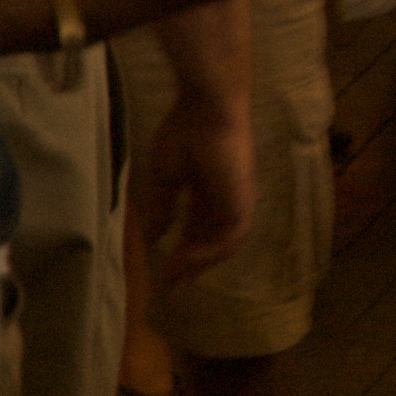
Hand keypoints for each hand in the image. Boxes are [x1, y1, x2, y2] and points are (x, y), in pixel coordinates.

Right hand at [136, 69, 255, 277]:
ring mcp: (238, 201)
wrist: (205, 109)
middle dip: (190, 265)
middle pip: (210, 241)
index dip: (181, 251)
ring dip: (199, 263)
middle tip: (169, 286)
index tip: (162, 272)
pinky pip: (231, 238)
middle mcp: (226, 198)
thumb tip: (152, 237)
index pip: (197, 229)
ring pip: (223, 244)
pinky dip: (210, 253)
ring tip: (175, 276)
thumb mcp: (165, 177)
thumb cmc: (184, 132)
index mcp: (209, 190)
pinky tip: (186, 259)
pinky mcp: (243, 202)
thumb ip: (161, 207)